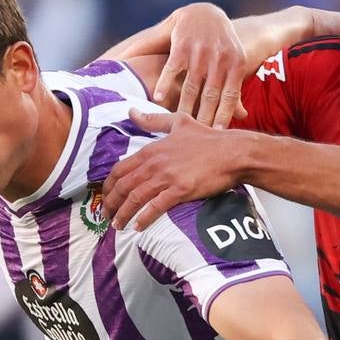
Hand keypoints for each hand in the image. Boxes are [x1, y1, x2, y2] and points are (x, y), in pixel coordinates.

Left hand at [97, 127, 255, 232]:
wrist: (234, 152)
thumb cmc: (209, 138)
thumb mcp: (178, 122)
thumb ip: (153, 120)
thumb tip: (131, 112)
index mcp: (152, 150)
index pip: (120, 170)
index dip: (108, 186)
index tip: (105, 197)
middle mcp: (155, 164)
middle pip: (123, 186)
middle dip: (110, 203)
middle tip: (106, 216)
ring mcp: (167, 177)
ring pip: (135, 198)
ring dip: (123, 214)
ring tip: (118, 226)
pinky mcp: (181, 190)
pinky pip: (156, 207)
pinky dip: (144, 219)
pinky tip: (138, 227)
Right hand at [151, 3, 248, 128]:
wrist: (204, 12)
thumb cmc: (221, 44)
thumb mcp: (234, 62)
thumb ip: (235, 89)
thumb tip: (243, 116)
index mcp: (235, 64)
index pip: (229, 96)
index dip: (224, 116)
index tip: (218, 135)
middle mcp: (219, 58)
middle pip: (210, 95)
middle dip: (204, 117)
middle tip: (196, 139)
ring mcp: (200, 52)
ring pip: (191, 86)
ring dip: (184, 107)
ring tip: (177, 124)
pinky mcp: (182, 45)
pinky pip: (172, 69)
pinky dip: (164, 84)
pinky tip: (158, 100)